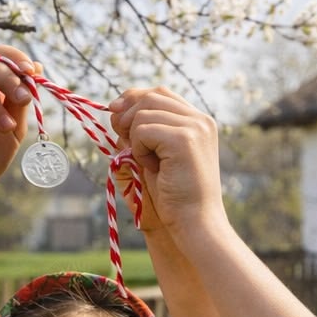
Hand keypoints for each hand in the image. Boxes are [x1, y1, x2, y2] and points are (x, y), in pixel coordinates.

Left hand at [110, 87, 226, 251]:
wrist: (195, 223)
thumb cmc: (175, 196)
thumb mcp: (156, 155)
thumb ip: (142, 132)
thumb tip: (115, 109)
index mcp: (199, 122)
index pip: (160, 93)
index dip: (134, 99)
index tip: (115, 113)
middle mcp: (201, 119)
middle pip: (150, 97)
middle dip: (127, 116)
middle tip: (125, 144)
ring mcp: (195, 127)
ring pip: (142, 113)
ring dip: (135, 140)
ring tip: (150, 164)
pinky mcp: (184, 139)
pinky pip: (142, 130)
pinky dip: (138, 150)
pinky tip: (154, 169)